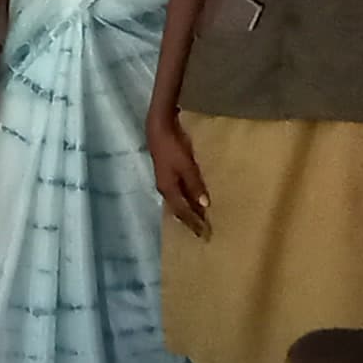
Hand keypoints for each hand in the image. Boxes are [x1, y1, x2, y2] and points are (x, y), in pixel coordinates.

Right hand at [147, 113, 212, 236]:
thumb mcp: (186, 166)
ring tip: (197, 219)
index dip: (193, 222)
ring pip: (177, 202)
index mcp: (169, 189)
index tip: (204, 234)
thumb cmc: (173, 146)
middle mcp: (165, 189)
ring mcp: (164, 181)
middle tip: (201, 232)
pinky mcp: (167, 174)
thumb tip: (204, 205)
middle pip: (178, 210)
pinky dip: (185, 200)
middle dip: (189, 221)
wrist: (158, 128)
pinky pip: (177, 194)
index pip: (183, 212)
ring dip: (187, 211)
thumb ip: (195, 185)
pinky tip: (191, 200)